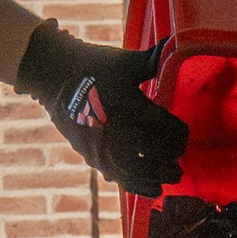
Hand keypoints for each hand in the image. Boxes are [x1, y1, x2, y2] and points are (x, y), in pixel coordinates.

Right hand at [16, 24, 187, 196]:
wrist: (53, 74)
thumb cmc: (93, 65)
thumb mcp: (126, 62)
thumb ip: (153, 62)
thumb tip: (172, 49)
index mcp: (136, 110)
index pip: (171, 132)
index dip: (181, 135)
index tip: (183, 133)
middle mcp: (122, 134)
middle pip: (160, 158)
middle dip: (173, 160)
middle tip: (179, 159)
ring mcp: (106, 149)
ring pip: (141, 174)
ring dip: (159, 177)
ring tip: (168, 178)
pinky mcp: (93, 156)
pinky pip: (120, 178)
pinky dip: (138, 185)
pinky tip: (150, 188)